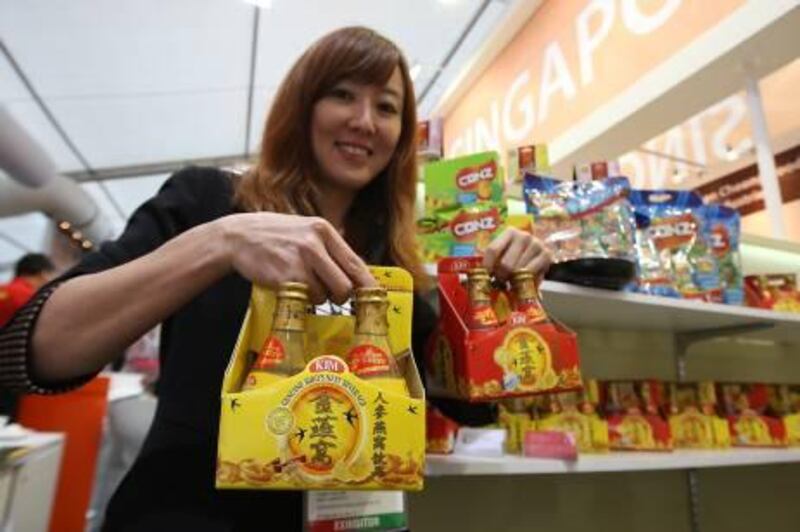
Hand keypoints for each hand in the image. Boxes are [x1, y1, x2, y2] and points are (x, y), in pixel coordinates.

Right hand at [218, 213, 376, 303]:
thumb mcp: (305, 230)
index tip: (373, 296)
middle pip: (346, 285)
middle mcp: (315, 243)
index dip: (366, 284)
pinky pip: (307, 299)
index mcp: (323, 230)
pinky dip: (303, 300)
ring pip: (326, 295)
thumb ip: (329, 248)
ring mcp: (300, 259)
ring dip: (318, 298)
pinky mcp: (286, 276)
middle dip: (341, 296)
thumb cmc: (274, 236)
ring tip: (303, 285)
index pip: (355, 262)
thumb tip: (355, 273)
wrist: (238, 237)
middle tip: (330, 295)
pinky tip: (292, 288)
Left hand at [482, 227, 550, 281]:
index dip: (487, 267)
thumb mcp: (503, 252)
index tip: (484, 278)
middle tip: (499, 283)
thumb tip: (473, 279)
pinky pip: (530, 275)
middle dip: (500, 277)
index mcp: (509, 232)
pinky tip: (522, 282)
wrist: (537, 250)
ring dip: (513, 281)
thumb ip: (490, 260)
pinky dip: (525, 282)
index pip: (492, 250)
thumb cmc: (515, 253)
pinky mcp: (546, 255)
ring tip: (511, 282)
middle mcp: (524, 236)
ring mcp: (536, 245)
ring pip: (518, 271)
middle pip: (505, 264)